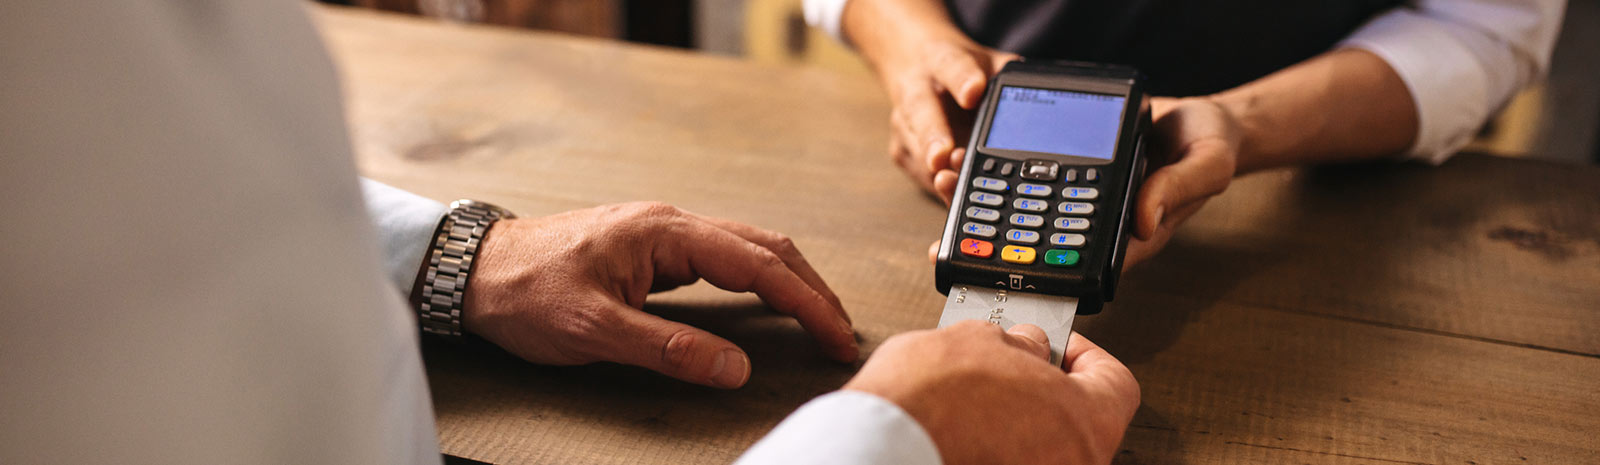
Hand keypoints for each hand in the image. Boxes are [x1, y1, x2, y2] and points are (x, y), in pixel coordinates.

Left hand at [457, 202, 857, 388]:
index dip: (805, 302)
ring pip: (747, 248)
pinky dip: (758, 279)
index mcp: (664, 233)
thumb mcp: (592, 330)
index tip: (834, 336)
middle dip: (811, 289)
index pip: (759, 263)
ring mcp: (661, 233)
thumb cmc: (523, 292)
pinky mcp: (652, 249)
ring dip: (789, 282)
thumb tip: (733, 367)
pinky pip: (722, 257)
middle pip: (765, 247)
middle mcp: (670, 223)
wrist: (472, 269)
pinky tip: (767, 301)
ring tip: (817, 319)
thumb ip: (668, 349)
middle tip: (840, 334)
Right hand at [844, 0, 1017, 202]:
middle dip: (933, 136)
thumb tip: (1039, 90)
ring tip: (950, 180)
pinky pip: (919, 173)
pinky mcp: (902, 150)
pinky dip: (935, 184)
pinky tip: (949, 191)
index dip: (962, 79)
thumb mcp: (985, 60)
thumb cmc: (958, 70)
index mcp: (939, 60)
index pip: (951, 66)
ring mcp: (904, 123)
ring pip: (916, 148)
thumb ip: (1008, 72)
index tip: (974, 90)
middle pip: (921, 112)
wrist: (914, 66)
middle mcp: (915, 90)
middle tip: (944, 156)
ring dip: (935, 168)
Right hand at [844, 322, 1138, 464]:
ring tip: (974, 396)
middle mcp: (1072, 464)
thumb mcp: (979, 341)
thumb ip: (1017, 343)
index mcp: (1087, 425)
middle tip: (1010, 365)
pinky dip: (992, 446)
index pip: (1115, 384)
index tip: (1058, 344)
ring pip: (1040, 445)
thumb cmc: (929, 404)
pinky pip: (1008, 460)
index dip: (1086, 355)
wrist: (880, 448)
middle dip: (1043, 388)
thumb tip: (1024, 345)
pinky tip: (961, 425)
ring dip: (1014, 419)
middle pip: (1076, 420)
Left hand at [920, 97, 1240, 266]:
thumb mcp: (1206, 163)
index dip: (1032, 272)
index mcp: (1125, 237)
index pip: (1076, 267)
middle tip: (945, 214)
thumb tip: (1142, 223)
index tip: (993, 265)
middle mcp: (1093, 227)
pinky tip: (963, 162)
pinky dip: (993, 176)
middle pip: (1033, 244)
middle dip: (986, 235)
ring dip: (980, 202)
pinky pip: (1024, 183)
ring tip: (942, 178)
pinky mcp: (1065, 178)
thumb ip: (1178, 190)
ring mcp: (1076, 204)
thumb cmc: (1208, 145)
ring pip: (1019, 214)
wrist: (1199, 121)